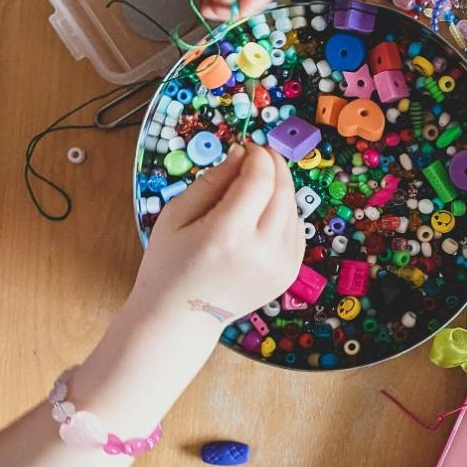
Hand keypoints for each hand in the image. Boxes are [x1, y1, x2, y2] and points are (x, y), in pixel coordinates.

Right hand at [127, 144, 303, 330]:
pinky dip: (286, 214)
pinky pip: (296, 231)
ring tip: (257, 186)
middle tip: (261, 156)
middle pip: (283, 191)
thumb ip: (212, 181)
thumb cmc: (169, 265)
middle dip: (275, 166)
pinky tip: (265, 213)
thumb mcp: (176, 215)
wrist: (180, 318)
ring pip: (294, 210)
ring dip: (280, 189)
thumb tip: (241, 154)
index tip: (249, 147)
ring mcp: (281, 266)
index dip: (259, 156)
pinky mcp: (289, 275)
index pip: (260, 179)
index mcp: (228, 234)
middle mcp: (262, 251)